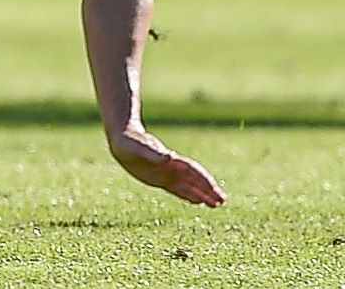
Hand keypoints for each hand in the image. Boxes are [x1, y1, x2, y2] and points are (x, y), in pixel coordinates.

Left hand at [108, 126, 225, 206]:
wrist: (122, 140)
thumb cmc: (130, 142)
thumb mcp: (140, 148)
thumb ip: (154, 154)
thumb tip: (169, 158)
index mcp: (170, 160)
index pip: (192, 172)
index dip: (203, 181)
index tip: (215, 190)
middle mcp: (172, 167)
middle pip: (194, 180)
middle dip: (208, 190)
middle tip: (222, 201)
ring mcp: (168, 173)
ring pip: (189, 186)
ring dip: (202, 194)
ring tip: (216, 204)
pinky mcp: (160, 179)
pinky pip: (178, 189)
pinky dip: (189, 195)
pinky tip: (198, 201)